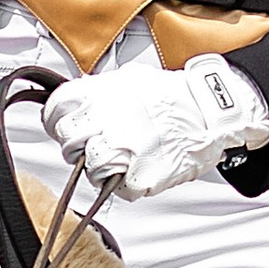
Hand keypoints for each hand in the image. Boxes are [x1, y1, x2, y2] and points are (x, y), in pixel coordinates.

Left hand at [47, 55, 268, 198]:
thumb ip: (100, 91)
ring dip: (99, 168)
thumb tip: (79, 101)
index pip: (56, 111)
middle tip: (91, 147)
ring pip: (90, 168)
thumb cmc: (175, 97)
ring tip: (117, 161)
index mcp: (103, 94)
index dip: (57, 122)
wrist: (212, 112)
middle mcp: (109, 120)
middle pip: (69, 142)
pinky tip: (134, 169)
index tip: (63, 127)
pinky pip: (117, 188)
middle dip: (76, 148)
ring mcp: (124, 149)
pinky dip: (123, 183)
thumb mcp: (131, 79)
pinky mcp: (140, 175)